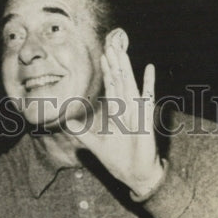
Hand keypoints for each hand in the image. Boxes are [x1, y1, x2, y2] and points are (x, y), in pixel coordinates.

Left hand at [66, 45, 164, 196]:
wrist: (135, 175)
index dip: (107, 71)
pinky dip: (149, 83)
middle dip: (115, 62)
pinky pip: (148, 97)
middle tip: (111, 42)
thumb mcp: (97, 146)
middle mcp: (127, 109)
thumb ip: (84, 134)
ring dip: (125, 67)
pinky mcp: (145, 119)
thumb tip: (68, 123)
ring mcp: (137, 112)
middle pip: (120, 80)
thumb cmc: (120, 160)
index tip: (103, 55)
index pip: (111, 87)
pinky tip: (149, 68)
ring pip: (129, 83)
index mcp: (117, 113)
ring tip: (121, 50)